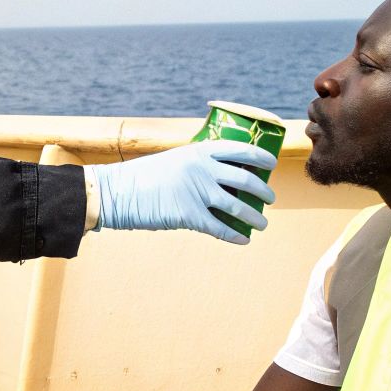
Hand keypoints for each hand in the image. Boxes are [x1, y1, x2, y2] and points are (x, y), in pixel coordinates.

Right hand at [92, 141, 276, 243]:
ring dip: (255, 217)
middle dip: (263, 191)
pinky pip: (220, 228)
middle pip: (245, 179)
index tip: (271, 164)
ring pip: (238, 206)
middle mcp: (203, 169)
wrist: (118, 192)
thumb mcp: (174, 161)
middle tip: (270, 198)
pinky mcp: (190, 215)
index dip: (261, 157)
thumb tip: (221, 181)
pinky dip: (235, 236)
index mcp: (200, 151)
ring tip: (262, 224)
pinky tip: (244, 240)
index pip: (241, 150)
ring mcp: (198, 192)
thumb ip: (197, 167)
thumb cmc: (144, 177)